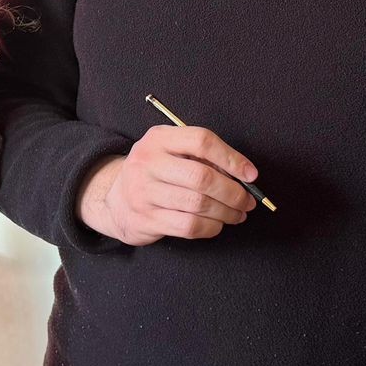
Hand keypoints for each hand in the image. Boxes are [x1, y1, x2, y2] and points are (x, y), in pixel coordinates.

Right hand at [78, 124, 257, 244]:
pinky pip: (189, 226)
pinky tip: (217, 224)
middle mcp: (147, 162)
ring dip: (226, 212)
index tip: (250, 174)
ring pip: (198, 204)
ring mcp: (144, 192)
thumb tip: (243, 174)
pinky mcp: (146, 219)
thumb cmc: (155, 174)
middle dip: (233, 192)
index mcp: (158, 138)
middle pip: (202, 176)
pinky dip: (211, 227)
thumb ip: (201, 157)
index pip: (201, 141)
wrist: (115, 201)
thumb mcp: (170, 152)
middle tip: (248, 201)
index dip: (231, 158)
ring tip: (237, 214)